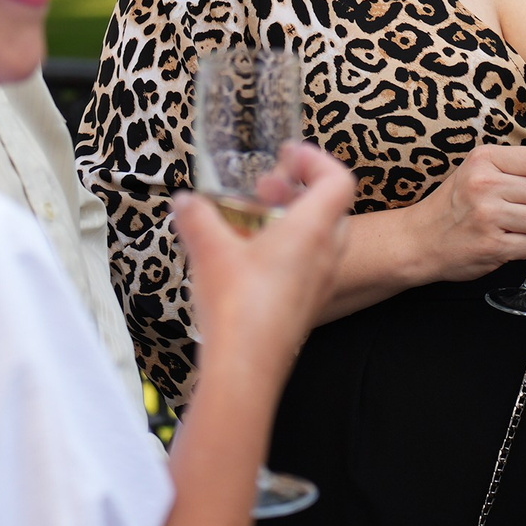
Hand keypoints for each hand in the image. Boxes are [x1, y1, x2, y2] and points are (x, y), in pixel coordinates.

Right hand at [174, 142, 353, 372]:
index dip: (317, 160)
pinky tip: (247, 262)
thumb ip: (197, 218)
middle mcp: (326, 254)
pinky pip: (308, 267)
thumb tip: (185, 201)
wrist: (247, 369)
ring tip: (251, 225)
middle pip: (331, 208)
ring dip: (292, 223)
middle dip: (299, 192)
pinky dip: (287, 253)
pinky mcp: (307, 306)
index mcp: (312, 229)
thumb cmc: (238, 306)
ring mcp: (321, 283)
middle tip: (264, 191)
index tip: (288, 156)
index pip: (339, 179)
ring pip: (320, 239)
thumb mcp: (210, 250)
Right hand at [406, 143, 525, 282]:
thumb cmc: (455, 204)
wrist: (420, 240)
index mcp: (484, 160)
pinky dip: (525, 246)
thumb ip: (516, 168)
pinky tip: (508, 241)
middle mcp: (485, 185)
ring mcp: (488, 217)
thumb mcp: (478, 172)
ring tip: (521, 226)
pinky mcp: (491, 246)